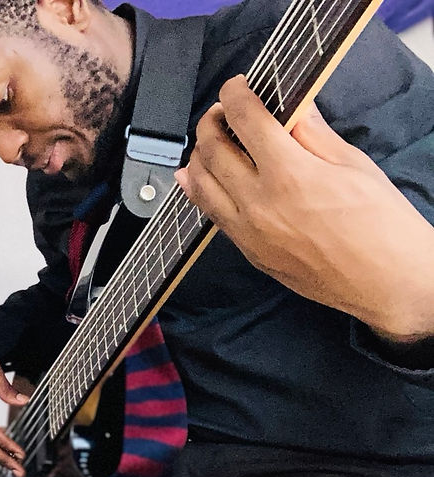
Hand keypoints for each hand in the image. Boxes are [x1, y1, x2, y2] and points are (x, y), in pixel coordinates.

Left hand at [175, 75, 433, 342]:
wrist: (387, 283)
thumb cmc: (382, 228)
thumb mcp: (354, 166)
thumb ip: (314, 134)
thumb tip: (294, 107)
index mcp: (290, 174)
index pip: (246, 120)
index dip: (236, 94)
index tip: (236, 86)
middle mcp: (260, 204)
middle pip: (213, 150)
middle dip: (212, 122)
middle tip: (222, 111)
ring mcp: (249, 231)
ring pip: (201, 185)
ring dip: (199, 155)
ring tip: (209, 141)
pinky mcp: (249, 252)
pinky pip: (211, 215)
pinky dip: (198, 191)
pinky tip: (196, 178)